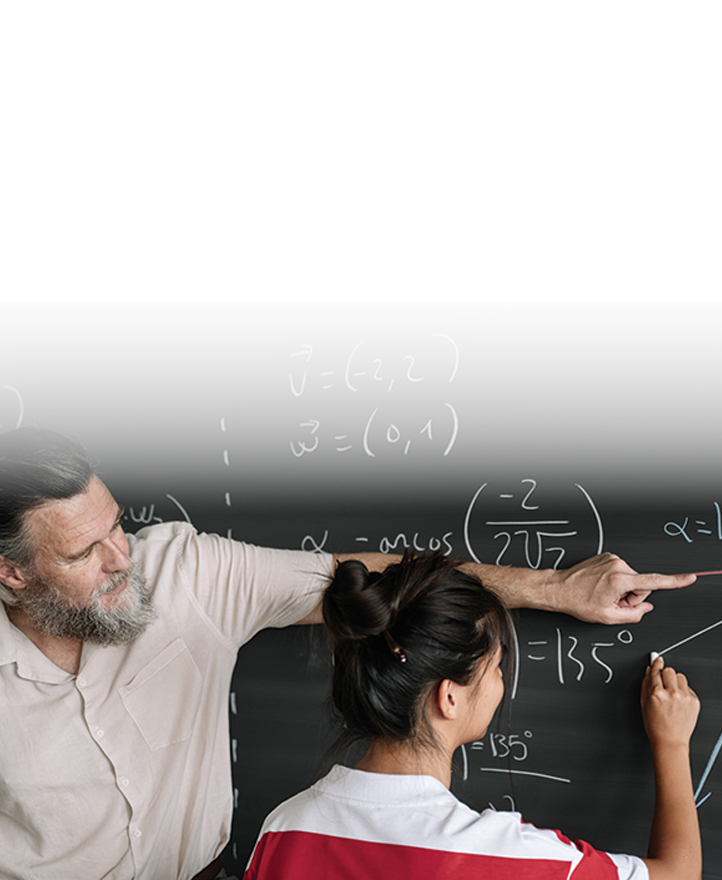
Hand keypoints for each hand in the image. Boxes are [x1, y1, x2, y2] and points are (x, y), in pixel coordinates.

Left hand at [554, 553, 696, 624]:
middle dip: (631, 597)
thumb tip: (644, 608)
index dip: (675, 581)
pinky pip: (621, 573)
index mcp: (619, 579)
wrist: (558, 588)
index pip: (654, 581)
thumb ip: (633, 614)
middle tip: (612, 603)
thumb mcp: (608, 617)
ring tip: (603, 595)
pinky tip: (601, 587)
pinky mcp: (606, 557)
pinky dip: (615, 582)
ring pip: (631, 580)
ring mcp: (611, 559)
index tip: (689, 577)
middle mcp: (617, 565)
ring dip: (622, 590)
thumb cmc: (578, 601)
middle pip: (641, 585)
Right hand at [641, 656, 699, 749]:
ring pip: (680, 676)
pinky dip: (683, 691)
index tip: (657, 660)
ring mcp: (685, 698)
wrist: (670, 741)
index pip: (656, 671)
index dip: (656, 664)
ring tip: (672, 693)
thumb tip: (649, 669)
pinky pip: (688, 687)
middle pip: (669, 670)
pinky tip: (678, 701)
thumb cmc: (655, 725)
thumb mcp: (644, 703)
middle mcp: (672, 694)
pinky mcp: (694, 701)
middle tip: (663, 683)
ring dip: (675, 681)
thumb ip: (645, 684)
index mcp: (656, 694)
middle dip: (665, 675)